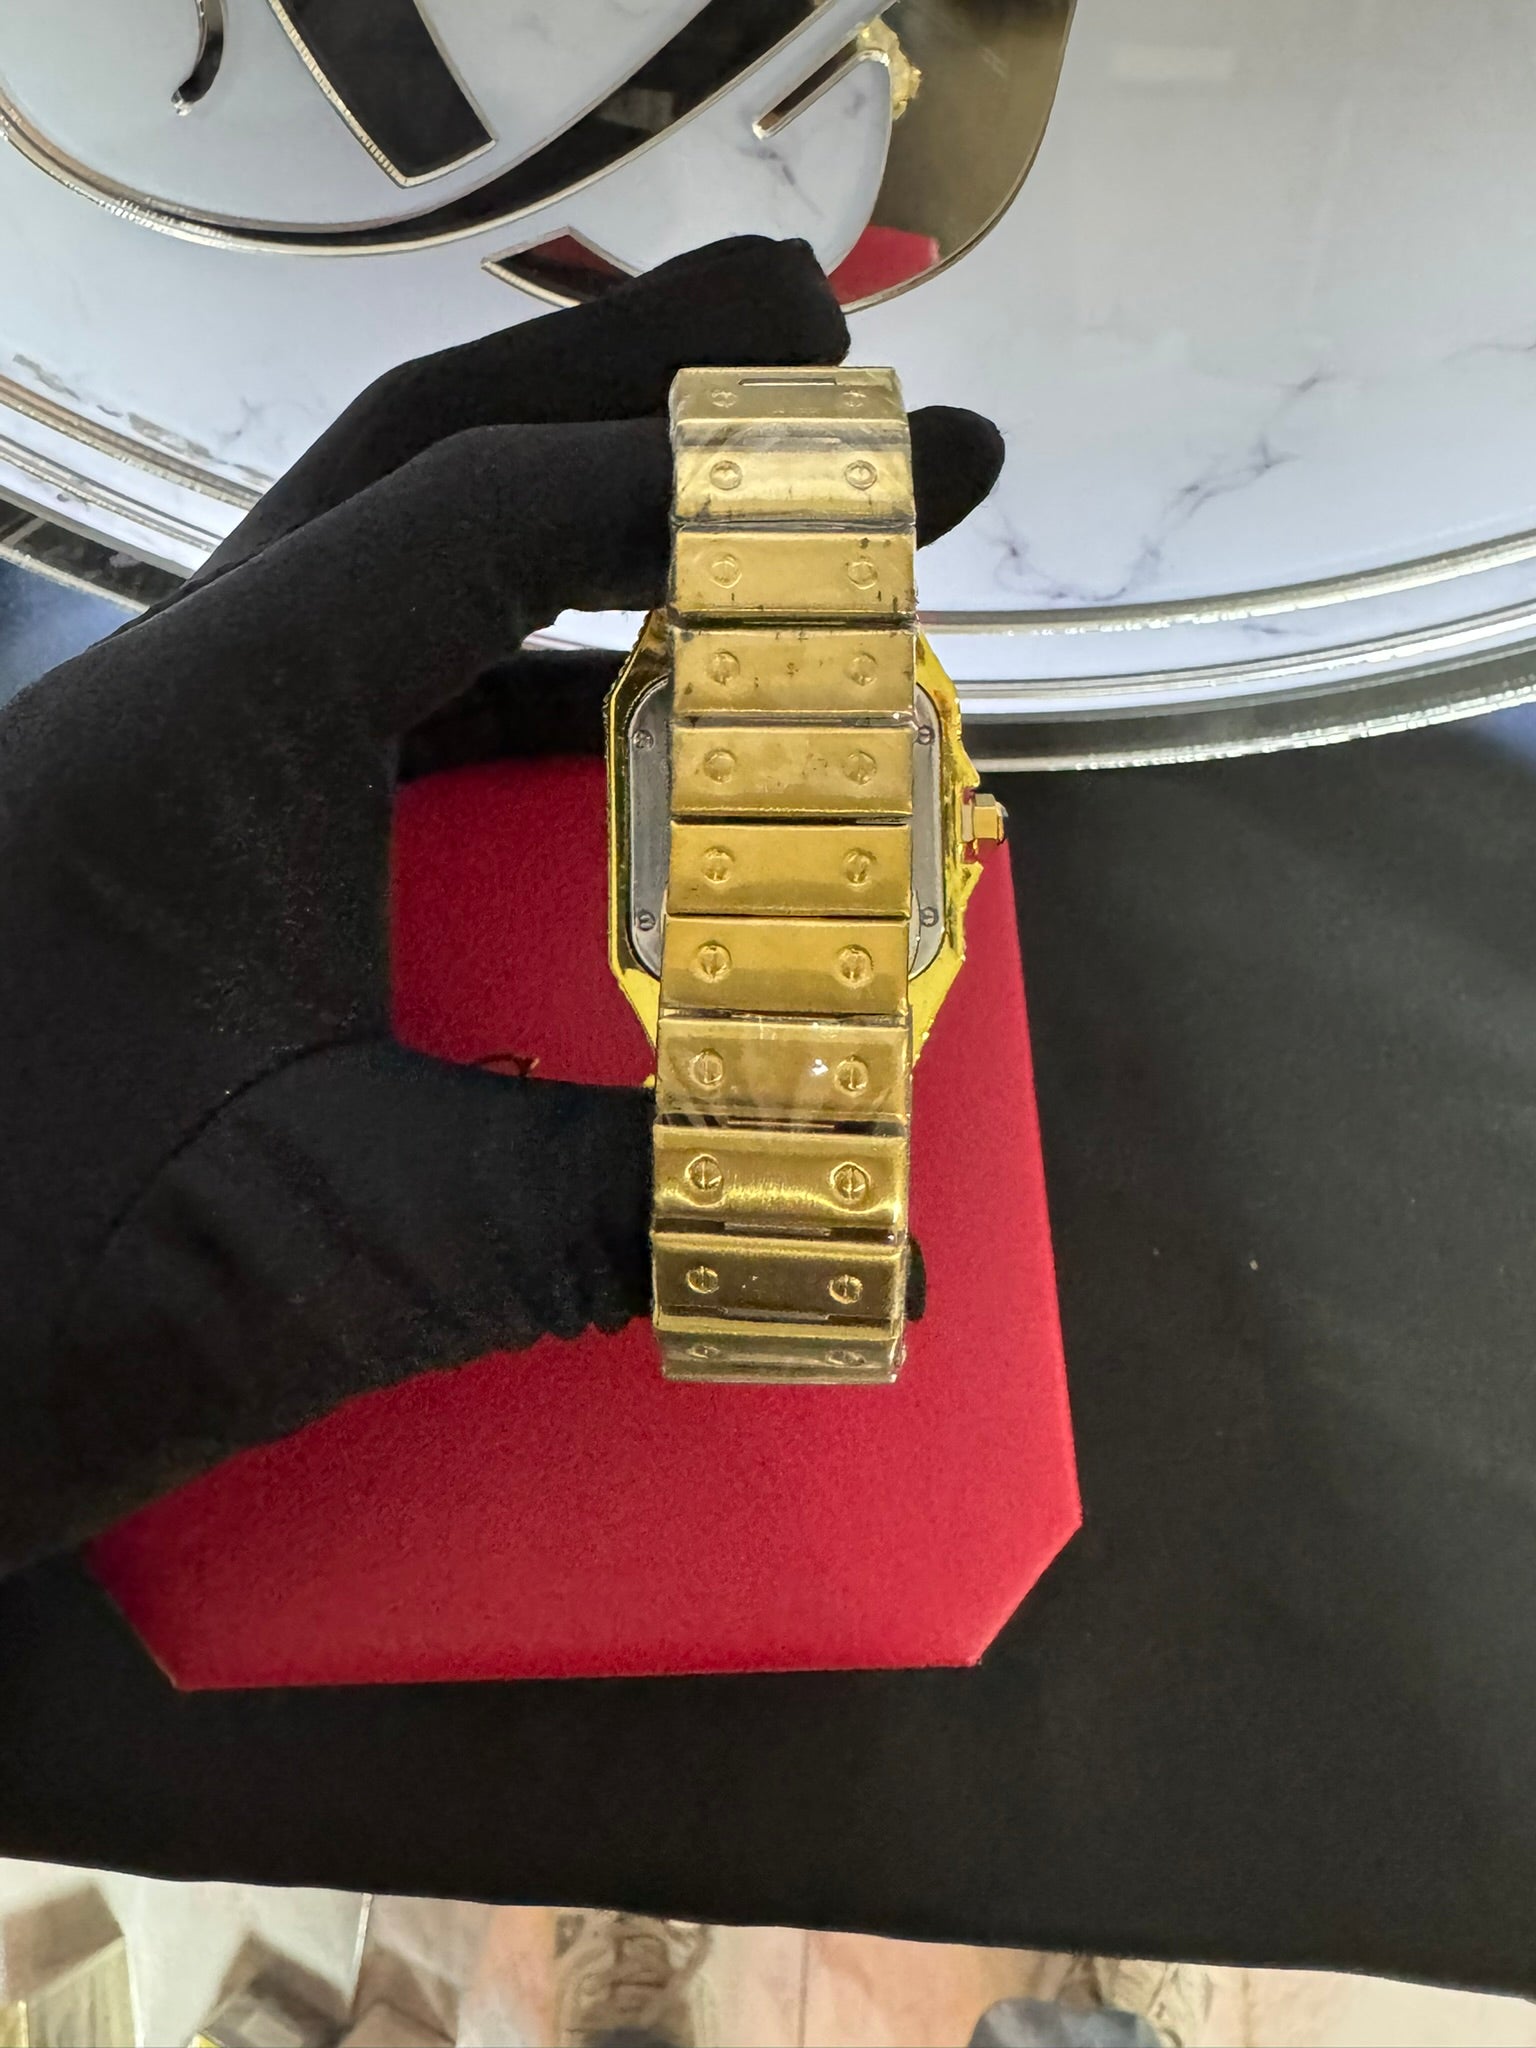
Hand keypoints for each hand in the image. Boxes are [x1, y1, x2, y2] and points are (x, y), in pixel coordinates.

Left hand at [0, 236, 1002, 1572]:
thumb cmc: (25, 1288)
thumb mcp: (339, 1248)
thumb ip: (613, 1216)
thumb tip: (876, 1241)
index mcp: (209, 732)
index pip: (484, 508)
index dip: (710, 472)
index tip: (909, 468)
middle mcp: (176, 706)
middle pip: (419, 455)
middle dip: (626, 378)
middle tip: (809, 340)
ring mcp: (165, 771)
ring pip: (384, 570)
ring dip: (563, 519)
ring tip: (734, 521)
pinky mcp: (173, 853)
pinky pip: (370, 705)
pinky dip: (511, 677)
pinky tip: (607, 732)